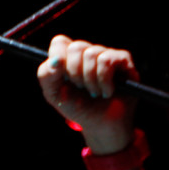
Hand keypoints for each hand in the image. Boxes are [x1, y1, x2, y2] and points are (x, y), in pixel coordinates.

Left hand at [38, 36, 137, 154]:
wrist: (100, 126)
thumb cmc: (79, 108)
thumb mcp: (54, 94)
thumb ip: (45, 75)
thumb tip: (55, 60)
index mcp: (70, 57)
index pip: (60, 43)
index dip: (58, 57)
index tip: (61, 77)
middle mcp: (88, 52)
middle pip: (76, 47)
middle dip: (75, 74)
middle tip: (81, 89)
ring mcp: (106, 54)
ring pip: (91, 54)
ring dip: (90, 81)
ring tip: (95, 93)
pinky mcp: (123, 60)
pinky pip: (107, 60)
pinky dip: (103, 80)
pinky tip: (107, 92)